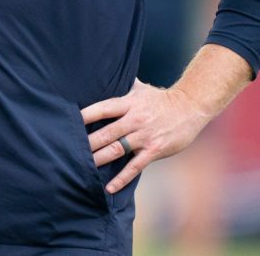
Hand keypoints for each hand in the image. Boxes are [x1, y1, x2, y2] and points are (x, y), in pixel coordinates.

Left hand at [80, 78, 209, 193]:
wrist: (190, 108)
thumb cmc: (161, 98)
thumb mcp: (140, 88)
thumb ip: (122, 84)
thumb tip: (104, 72)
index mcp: (129, 103)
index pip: (103, 108)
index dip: (86, 115)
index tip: (69, 121)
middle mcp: (135, 120)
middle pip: (107, 132)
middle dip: (88, 142)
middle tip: (70, 149)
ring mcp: (144, 137)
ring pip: (117, 150)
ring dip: (99, 159)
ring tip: (83, 166)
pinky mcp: (154, 151)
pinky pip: (135, 167)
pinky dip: (121, 178)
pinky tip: (109, 187)